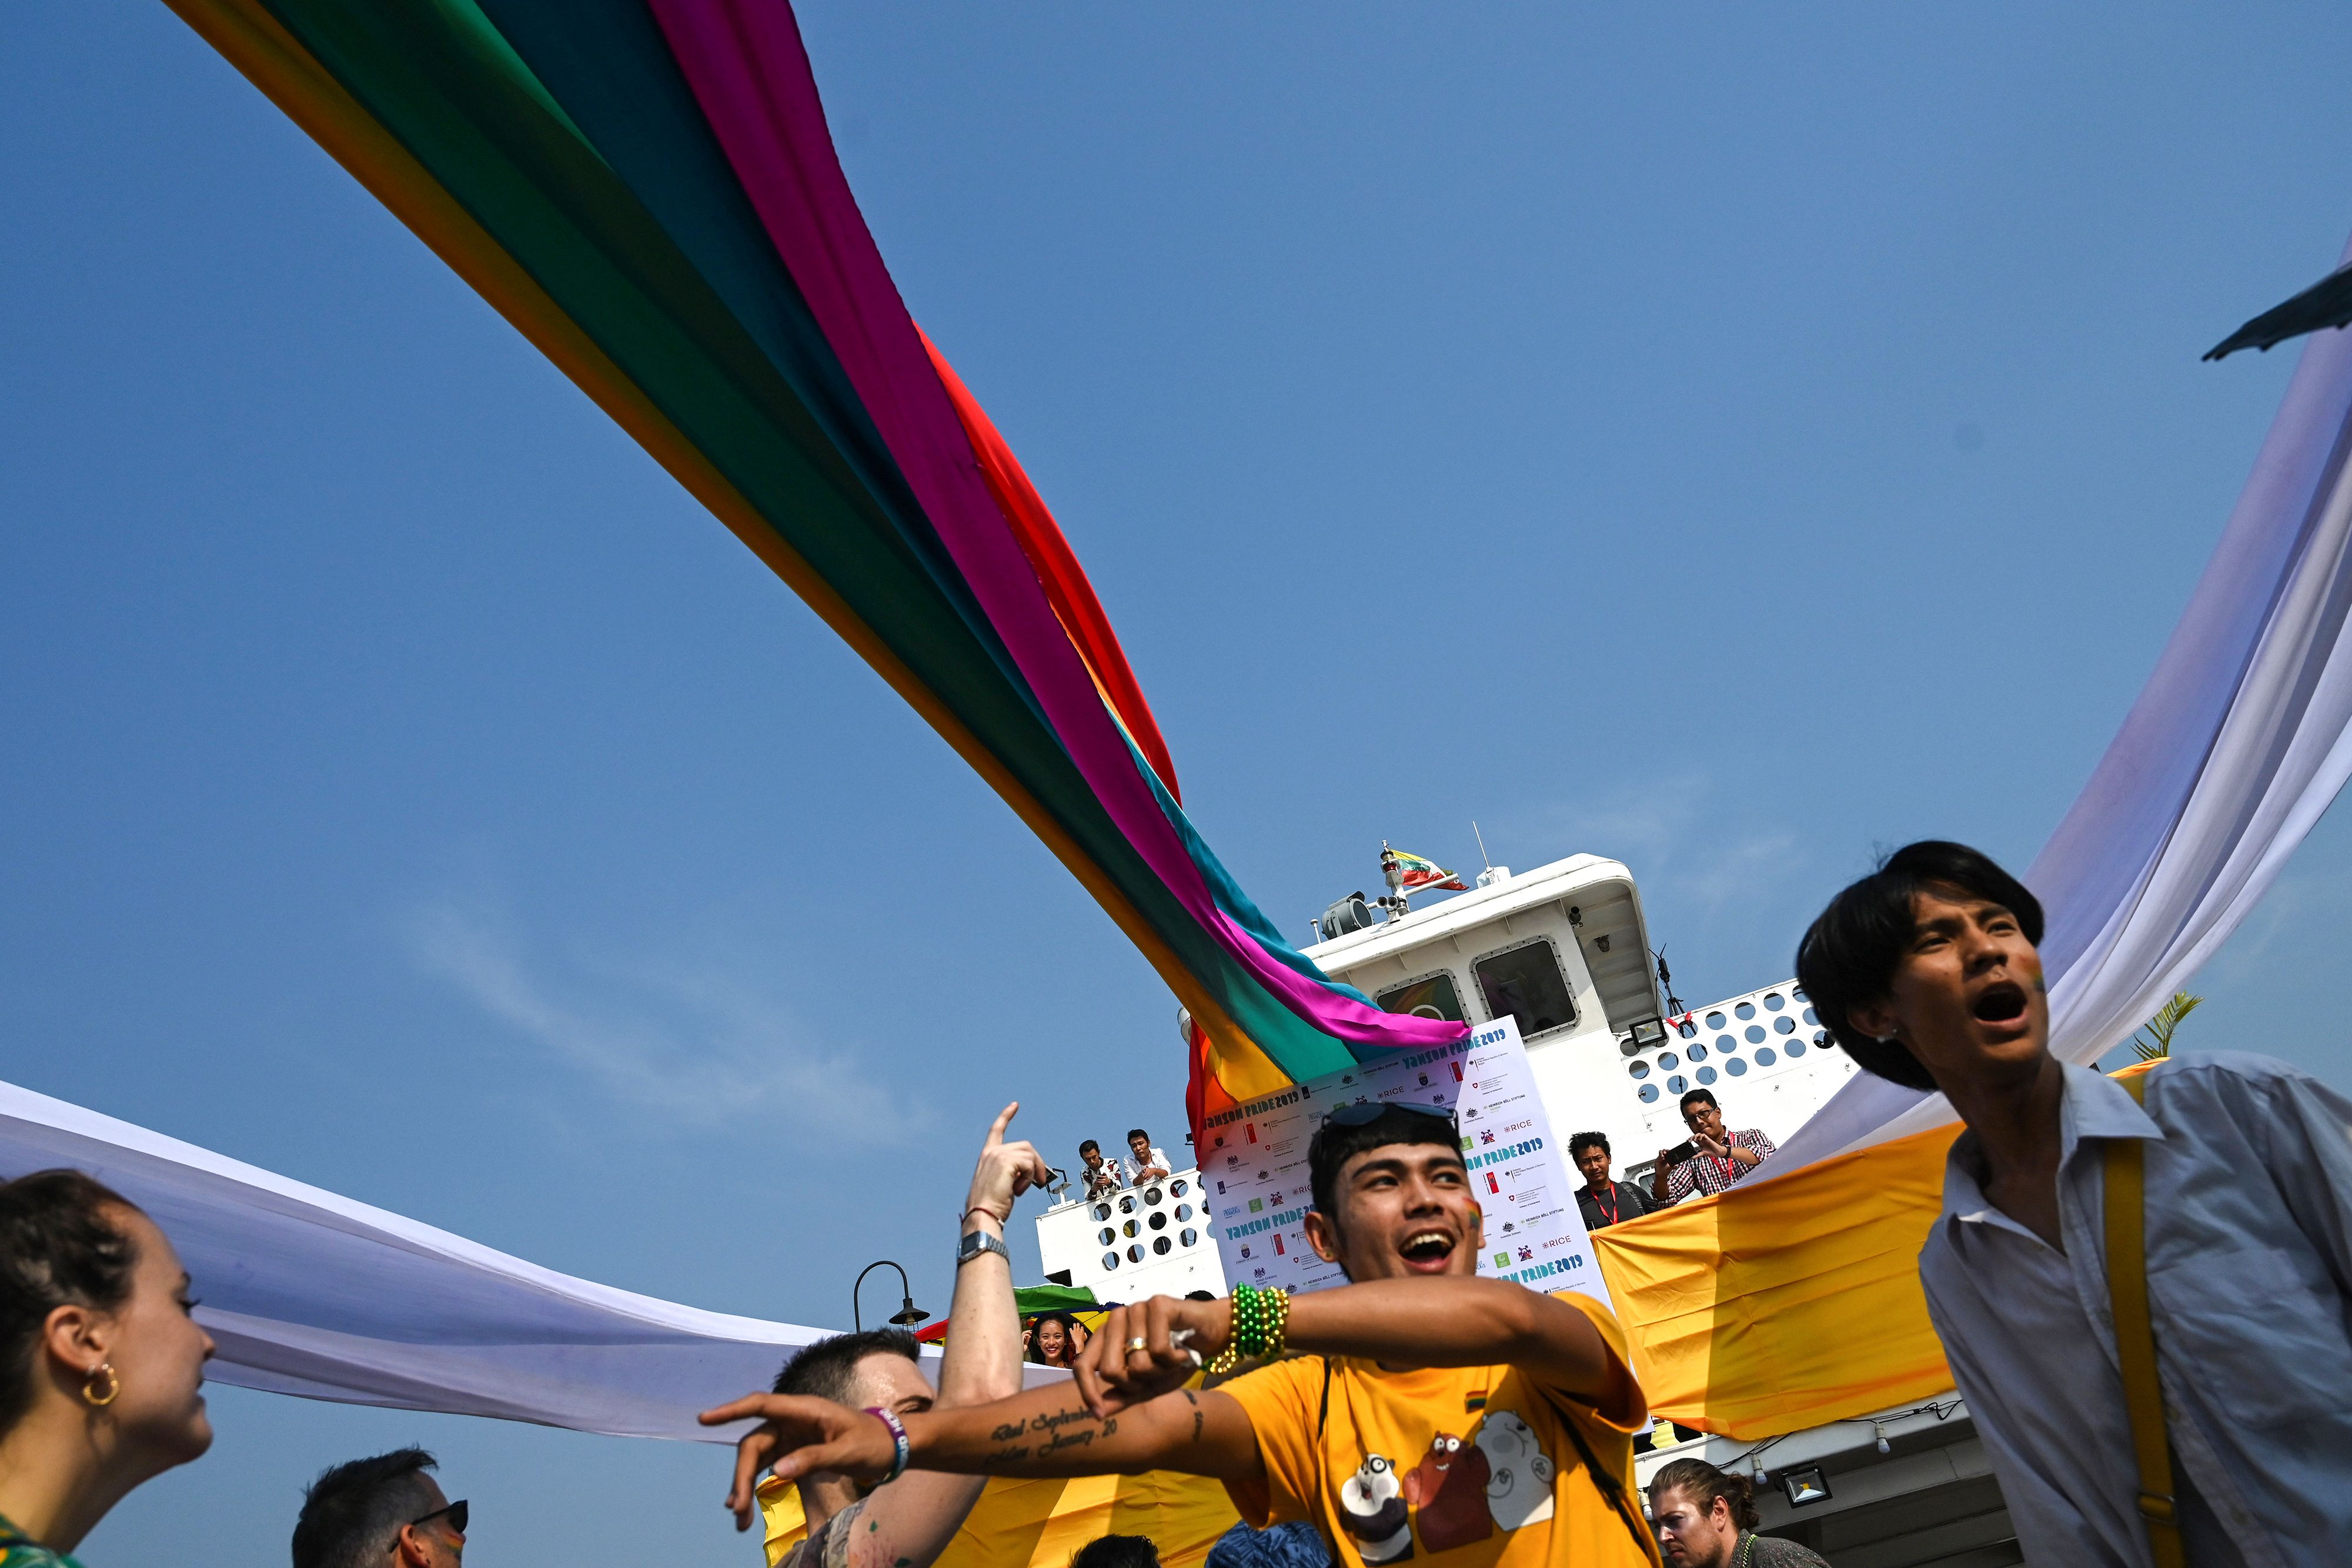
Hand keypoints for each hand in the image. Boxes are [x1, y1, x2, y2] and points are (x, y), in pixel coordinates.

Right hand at [697, 1394, 894, 1531]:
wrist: (892, 1447)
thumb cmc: (873, 1442)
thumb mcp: (847, 1451)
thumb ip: (813, 1458)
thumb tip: (777, 1470)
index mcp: (805, 1410)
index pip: (761, 1404)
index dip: (732, 1410)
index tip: (705, 1419)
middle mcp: (793, 1420)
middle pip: (754, 1443)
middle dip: (741, 1475)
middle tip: (736, 1508)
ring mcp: (792, 1436)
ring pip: (756, 1458)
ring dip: (744, 1486)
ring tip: (740, 1519)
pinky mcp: (794, 1451)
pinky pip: (767, 1468)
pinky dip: (756, 1487)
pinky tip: (748, 1510)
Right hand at [966, 1102, 1052, 1226]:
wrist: (982, 1214)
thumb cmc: (989, 1205)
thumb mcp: (1000, 1182)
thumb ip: (1011, 1171)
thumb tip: (1031, 1172)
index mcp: (987, 1156)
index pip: (996, 1130)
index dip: (1005, 1116)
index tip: (1014, 1106)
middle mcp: (992, 1152)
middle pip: (1025, 1146)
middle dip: (1037, 1163)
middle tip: (1040, 1180)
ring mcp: (998, 1155)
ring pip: (1030, 1156)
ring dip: (1033, 1174)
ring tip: (1022, 1189)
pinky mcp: (1006, 1161)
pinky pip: (1030, 1165)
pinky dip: (1029, 1179)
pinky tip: (1018, 1190)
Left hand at [1073, 1295, 1228, 1416]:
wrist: (1212, 1335)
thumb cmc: (1176, 1359)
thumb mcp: (1149, 1385)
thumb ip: (1123, 1395)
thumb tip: (1098, 1413)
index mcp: (1107, 1335)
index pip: (1083, 1365)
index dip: (1087, 1392)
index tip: (1098, 1415)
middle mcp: (1116, 1319)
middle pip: (1110, 1370)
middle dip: (1137, 1385)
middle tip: (1156, 1375)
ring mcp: (1136, 1309)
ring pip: (1137, 1364)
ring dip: (1161, 1372)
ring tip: (1172, 1360)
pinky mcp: (1158, 1305)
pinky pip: (1159, 1350)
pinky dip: (1175, 1359)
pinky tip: (1183, 1352)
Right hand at [1656, 1146, 1681, 1171]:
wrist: (1661, 1174)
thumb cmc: (1666, 1171)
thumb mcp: (1671, 1168)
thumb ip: (1674, 1166)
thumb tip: (1677, 1165)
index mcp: (1668, 1158)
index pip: (1668, 1152)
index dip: (1669, 1151)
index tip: (1669, 1151)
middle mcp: (1664, 1157)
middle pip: (1664, 1151)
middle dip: (1665, 1150)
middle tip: (1666, 1152)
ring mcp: (1661, 1158)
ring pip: (1661, 1151)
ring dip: (1662, 1152)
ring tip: (1663, 1156)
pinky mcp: (1658, 1159)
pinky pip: (1658, 1155)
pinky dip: (1660, 1155)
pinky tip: (1662, 1158)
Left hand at [1692, 1130, 1729, 1159]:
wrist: (1717, 1152)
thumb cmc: (1711, 1152)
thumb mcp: (1702, 1154)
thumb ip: (1697, 1155)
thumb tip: (1692, 1158)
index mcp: (1700, 1143)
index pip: (1693, 1140)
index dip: (1690, 1140)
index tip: (1687, 1141)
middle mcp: (1701, 1141)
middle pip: (1695, 1136)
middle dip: (1691, 1137)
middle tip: (1689, 1140)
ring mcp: (1704, 1139)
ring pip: (1698, 1134)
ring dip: (1695, 1136)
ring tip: (1694, 1139)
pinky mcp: (1708, 1138)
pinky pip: (1703, 1135)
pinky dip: (1700, 1136)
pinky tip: (1699, 1139)